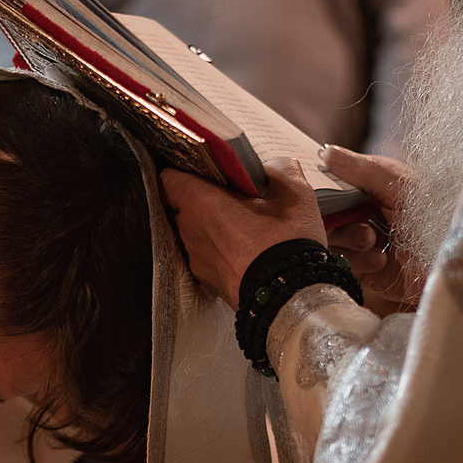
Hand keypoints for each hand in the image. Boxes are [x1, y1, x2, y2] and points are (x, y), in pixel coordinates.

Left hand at [160, 159, 325, 308]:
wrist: (290, 297)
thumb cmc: (286, 242)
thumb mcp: (294, 194)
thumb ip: (281, 170)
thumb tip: (275, 166)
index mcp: (199, 203)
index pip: (168, 179)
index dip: (179, 169)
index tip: (197, 167)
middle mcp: (189, 231)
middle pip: (179, 207)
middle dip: (198, 199)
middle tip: (226, 194)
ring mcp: (196, 259)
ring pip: (193, 234)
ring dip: (209, 226)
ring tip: (238, 222)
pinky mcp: (208, 281)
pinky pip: (206, 257)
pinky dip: (218, 250)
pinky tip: (241, 248)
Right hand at [318, 146, 421, 313]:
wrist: (453, 255)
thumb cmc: (434, 211)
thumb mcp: (398, 183)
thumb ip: (363, 169)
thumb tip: (328, 152)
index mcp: (370, 192)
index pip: (332, 189)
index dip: (320, 191)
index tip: (312, 192)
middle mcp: (364, 218)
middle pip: (325, 218)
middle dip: (335, 220)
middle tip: (351, 219)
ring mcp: (363, 247)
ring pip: (330, 243)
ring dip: (349, 240)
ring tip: (373, 240)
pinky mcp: (367, 274)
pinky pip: (344, 267)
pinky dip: (358, 261)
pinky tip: (381, 258)